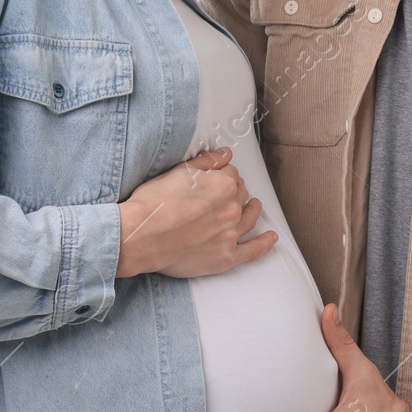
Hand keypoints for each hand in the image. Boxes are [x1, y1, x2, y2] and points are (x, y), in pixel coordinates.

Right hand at [116, 146, 277, 277]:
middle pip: (241, 196)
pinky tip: (271, 238)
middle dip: (235, 192)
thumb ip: (207, 161)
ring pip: (250, 218)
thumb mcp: (179, 171)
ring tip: (254, 207)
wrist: (141, 236)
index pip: (232, 175)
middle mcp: (232, 209)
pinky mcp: (225, 257)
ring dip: (253, 210)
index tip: (216, 178)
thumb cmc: (154, 203)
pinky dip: (264, 244)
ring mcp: (231, 234)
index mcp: (223, 185)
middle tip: (224, 194)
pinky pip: (253, 251)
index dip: (223, 175)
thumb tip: (226, 153)